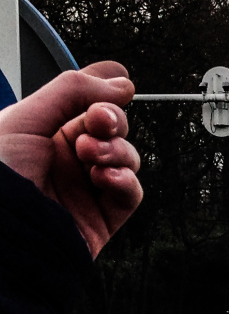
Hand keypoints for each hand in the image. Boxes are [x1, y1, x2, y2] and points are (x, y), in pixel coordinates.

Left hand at [0, 60, 142, 257]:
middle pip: (113, 128)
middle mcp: (67, 157)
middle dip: (113, 120)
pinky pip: (131, 192)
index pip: (83, 102)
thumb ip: (72, 91)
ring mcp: (87, 186)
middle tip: (100, 121)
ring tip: (93, 156)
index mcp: (43, 130)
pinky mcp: (104, 215)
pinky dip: (126, 181)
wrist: (4, 231)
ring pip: (127, 157)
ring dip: (117, 151)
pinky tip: (106, 178)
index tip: (117, 83)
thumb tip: (118, 82)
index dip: (104, 90)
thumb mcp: (24, 118)